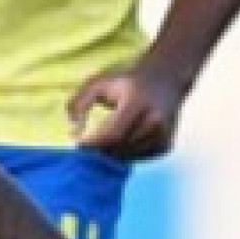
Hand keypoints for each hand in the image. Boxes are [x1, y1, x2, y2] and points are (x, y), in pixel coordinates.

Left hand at [68, 60, 187, 159]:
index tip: (79, 146)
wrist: (166, 79)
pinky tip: (124, 141)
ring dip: (113, 154)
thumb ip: (79, 102)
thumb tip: (73, 130)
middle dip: (100, 152)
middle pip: (120, 148)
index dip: (94, 144)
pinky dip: (127, 154)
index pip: (112, 134)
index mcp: (137, 102)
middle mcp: (154, 120)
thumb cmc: (126, 82)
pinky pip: (139, 158)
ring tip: (104, 144)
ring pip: (129, 156)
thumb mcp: (99, 83)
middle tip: (87, 149)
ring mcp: (163, 135)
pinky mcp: (166, 146)